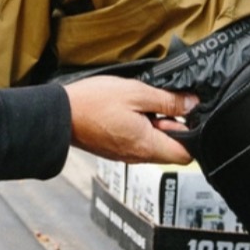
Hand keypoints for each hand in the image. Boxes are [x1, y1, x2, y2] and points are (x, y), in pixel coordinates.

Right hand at [64, 76, 198, 163]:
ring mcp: (126, 155)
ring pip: (155, 145)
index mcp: (148, 146)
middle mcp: (139, 156)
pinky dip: (141, 128)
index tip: (189, 118)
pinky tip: (130, 112)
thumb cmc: (92, 103)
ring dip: (156, 127)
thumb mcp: (136, 93)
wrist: (56, 114)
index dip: (193, 136)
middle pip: (172, 150)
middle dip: (174, 129)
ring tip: (142, 107)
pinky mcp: (116, 150)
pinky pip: (138, 142)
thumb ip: (168, 101)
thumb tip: (192, 104)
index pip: (186, 155)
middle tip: (160, 107)